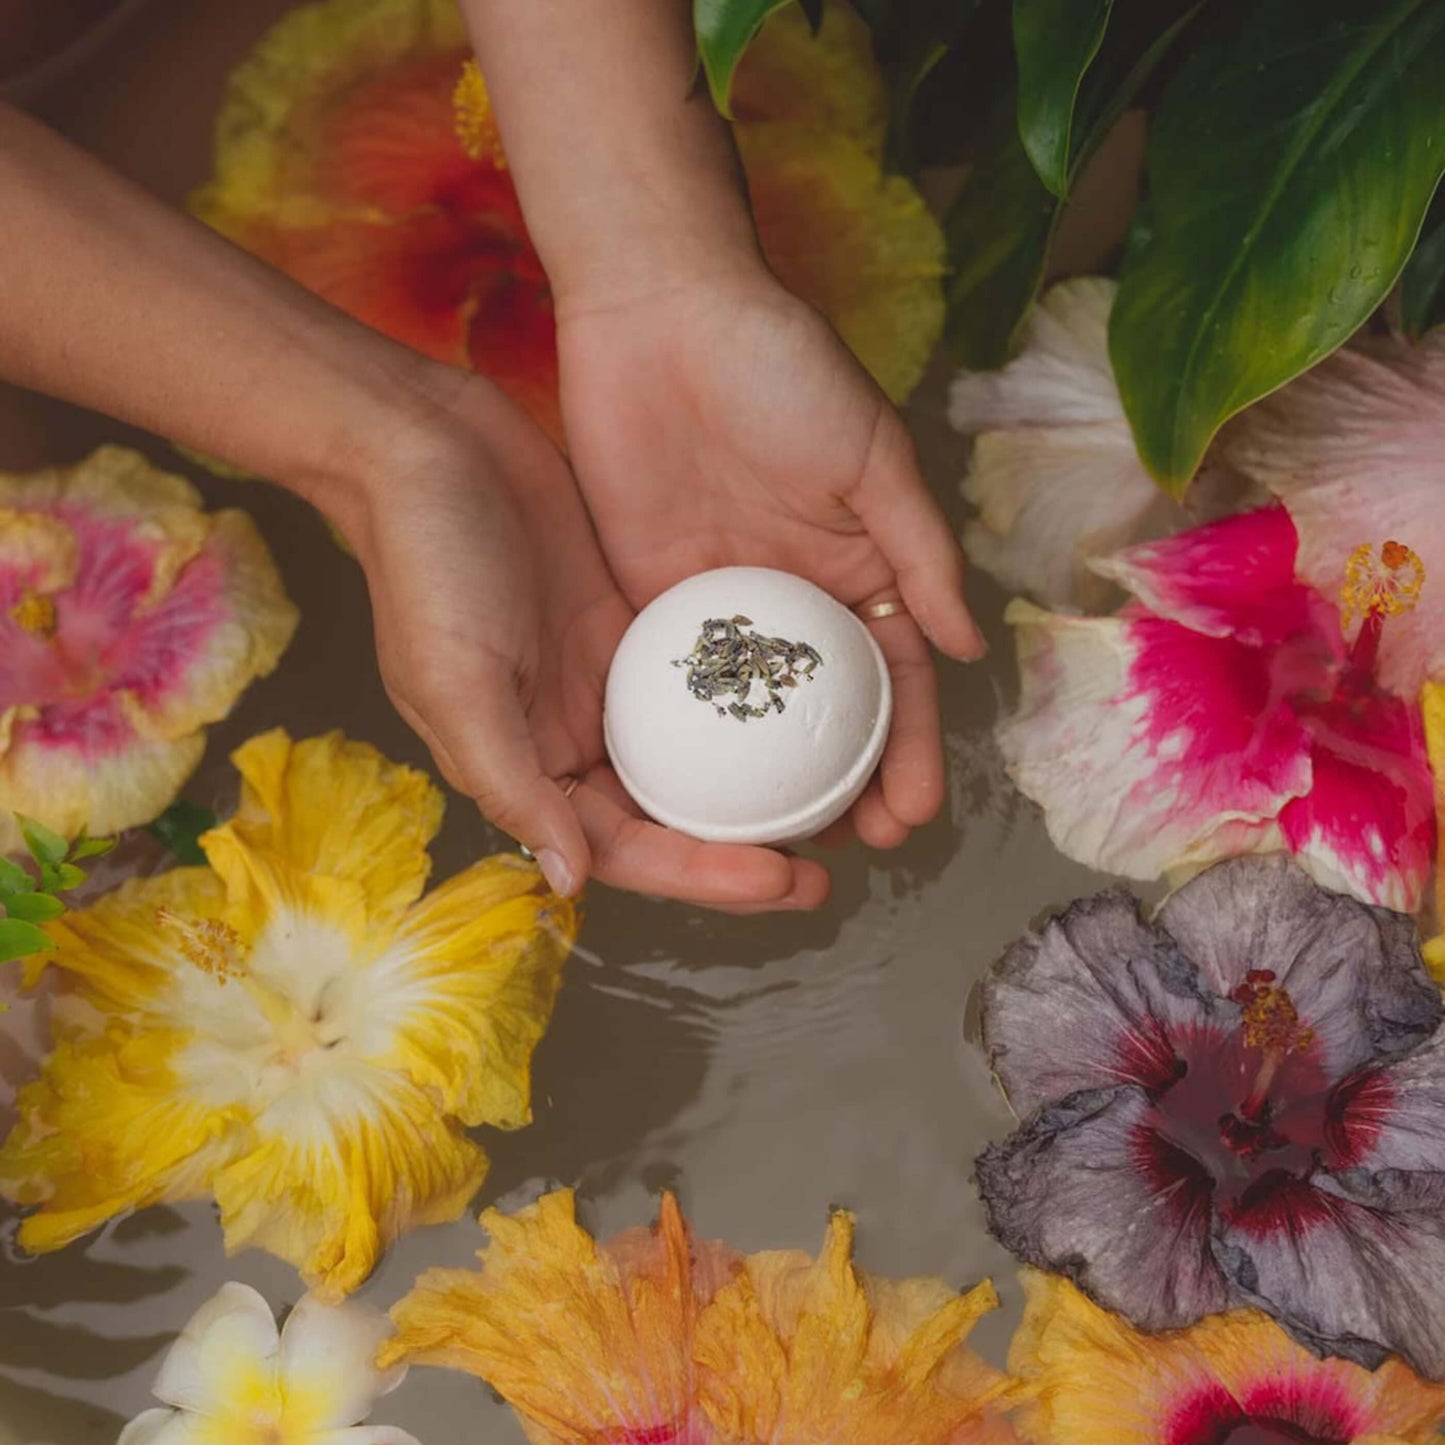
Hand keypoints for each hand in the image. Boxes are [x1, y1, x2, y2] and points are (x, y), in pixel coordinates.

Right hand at [340, 371, 828, 908]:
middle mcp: (578, 733)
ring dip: (759, 788)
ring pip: (699, 760)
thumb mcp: (456, 681)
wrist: (433, 441)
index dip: (699, 875)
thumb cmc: (426, 561)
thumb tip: (572, 879)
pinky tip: (809, 711)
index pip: (623, 848)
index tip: (778, 880)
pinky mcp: (643, 621)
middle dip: (745, 854)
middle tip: (823, 875)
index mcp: (531, 763)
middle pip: (673, 818)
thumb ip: (512, 781)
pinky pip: (708, 679)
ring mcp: (616, 678)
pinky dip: (753, 705)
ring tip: (837, 804)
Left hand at [557, 267, 985, 849]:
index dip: (911, 748)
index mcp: (857, 566)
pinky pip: (676, 682)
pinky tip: (694, 794)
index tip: (911, 813)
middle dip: (846, 785)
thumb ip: (918, 550)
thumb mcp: (868, 454)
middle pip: (826, 714)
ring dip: (767, 782)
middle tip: (849, 851)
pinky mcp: (651, 596)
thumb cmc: (779, 366)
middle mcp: (793, 599)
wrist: (660, 309)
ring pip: (752, 716)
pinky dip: (689, 738)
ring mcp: (721, 605)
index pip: (896, 678)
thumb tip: (971, 649)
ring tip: (774, 848)